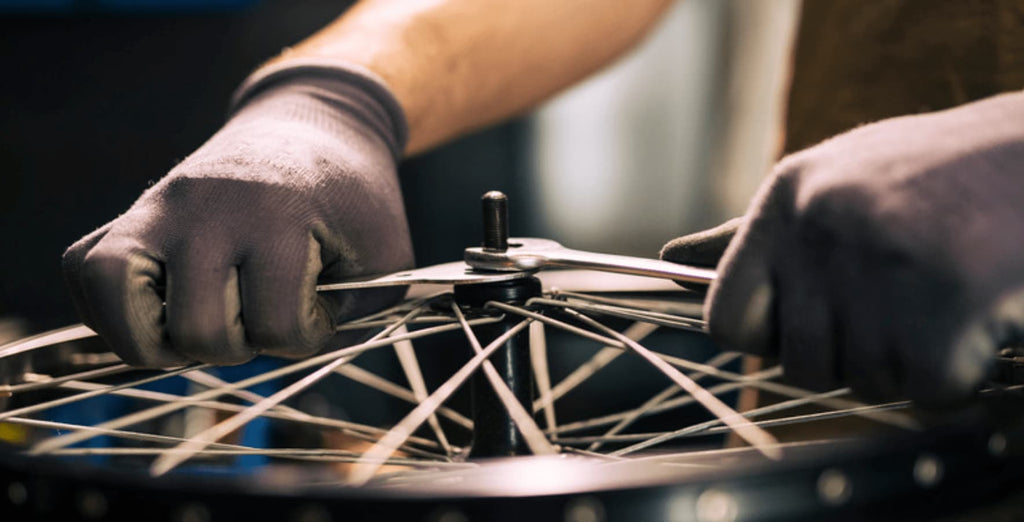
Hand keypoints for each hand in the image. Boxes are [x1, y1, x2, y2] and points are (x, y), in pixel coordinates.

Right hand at [62, 62, 413, 367]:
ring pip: (117, 302)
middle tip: (259, 316)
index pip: (278, 326)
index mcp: (277, 213)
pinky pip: (85, 275)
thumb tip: (292, 365)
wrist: (312, 129)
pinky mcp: (125, 214)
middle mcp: (204, 208)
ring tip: (198, 328)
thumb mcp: (386, 255)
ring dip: (160, 341)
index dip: (306, 336)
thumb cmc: (353, 201)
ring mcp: (155, 208)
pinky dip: (112, 313)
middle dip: (238, 347)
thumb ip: (359, 318)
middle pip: (196, 331)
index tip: (319, 304)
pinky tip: (163, 311)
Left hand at [663, 92, 1023, 404]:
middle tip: (902, 305)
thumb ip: (753, 238)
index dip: (765, 341)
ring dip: (911, 361)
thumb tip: (670, 263)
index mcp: (784, 200)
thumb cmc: (933, 178)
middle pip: (800, 364)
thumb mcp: (831, 185)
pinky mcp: (943, 303)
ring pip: (866, 381)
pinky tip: (978, 318)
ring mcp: (879, 263)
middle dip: (852, 355)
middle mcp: (820, 227)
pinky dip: (959, 374)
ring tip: (943, 295)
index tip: (806, 329)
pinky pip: (929, 389)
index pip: (726, 317)